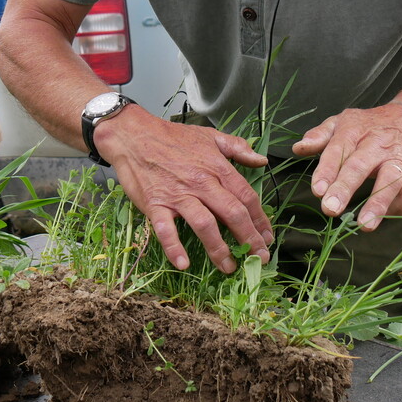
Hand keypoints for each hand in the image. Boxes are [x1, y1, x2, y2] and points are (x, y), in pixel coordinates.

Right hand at [99, 110, 272, 273]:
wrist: (134, 135)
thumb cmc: (173, 137)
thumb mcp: (210, 136)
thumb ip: (238, 148)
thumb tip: (262, 160)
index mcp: (217, 168)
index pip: (246, 196)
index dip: (260, 219)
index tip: (268, 237)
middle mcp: (201, 183)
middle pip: (232, 213)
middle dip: (249, 238)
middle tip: (259, 258)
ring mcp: (178, 195)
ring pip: (205, 224)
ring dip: (219, 249)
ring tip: (229, 267)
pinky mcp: (155, 204)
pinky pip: (166, 229)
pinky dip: (174, 247)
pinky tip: (183, 264)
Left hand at [291, 98, 401, 229]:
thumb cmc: (370, 124)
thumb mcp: (343, 121)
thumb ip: (319, 135)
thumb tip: (298, 148)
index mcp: (354, 131)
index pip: (337, 151)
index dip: (326, 171)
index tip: (317, 190)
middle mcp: (377, 145)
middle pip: (360, 166)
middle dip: (345, 188)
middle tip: (331, 209)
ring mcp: (399, 159)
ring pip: (390, 180)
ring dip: (378, 203)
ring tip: (365, 225)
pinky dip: (401, 206)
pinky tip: (386, 217)